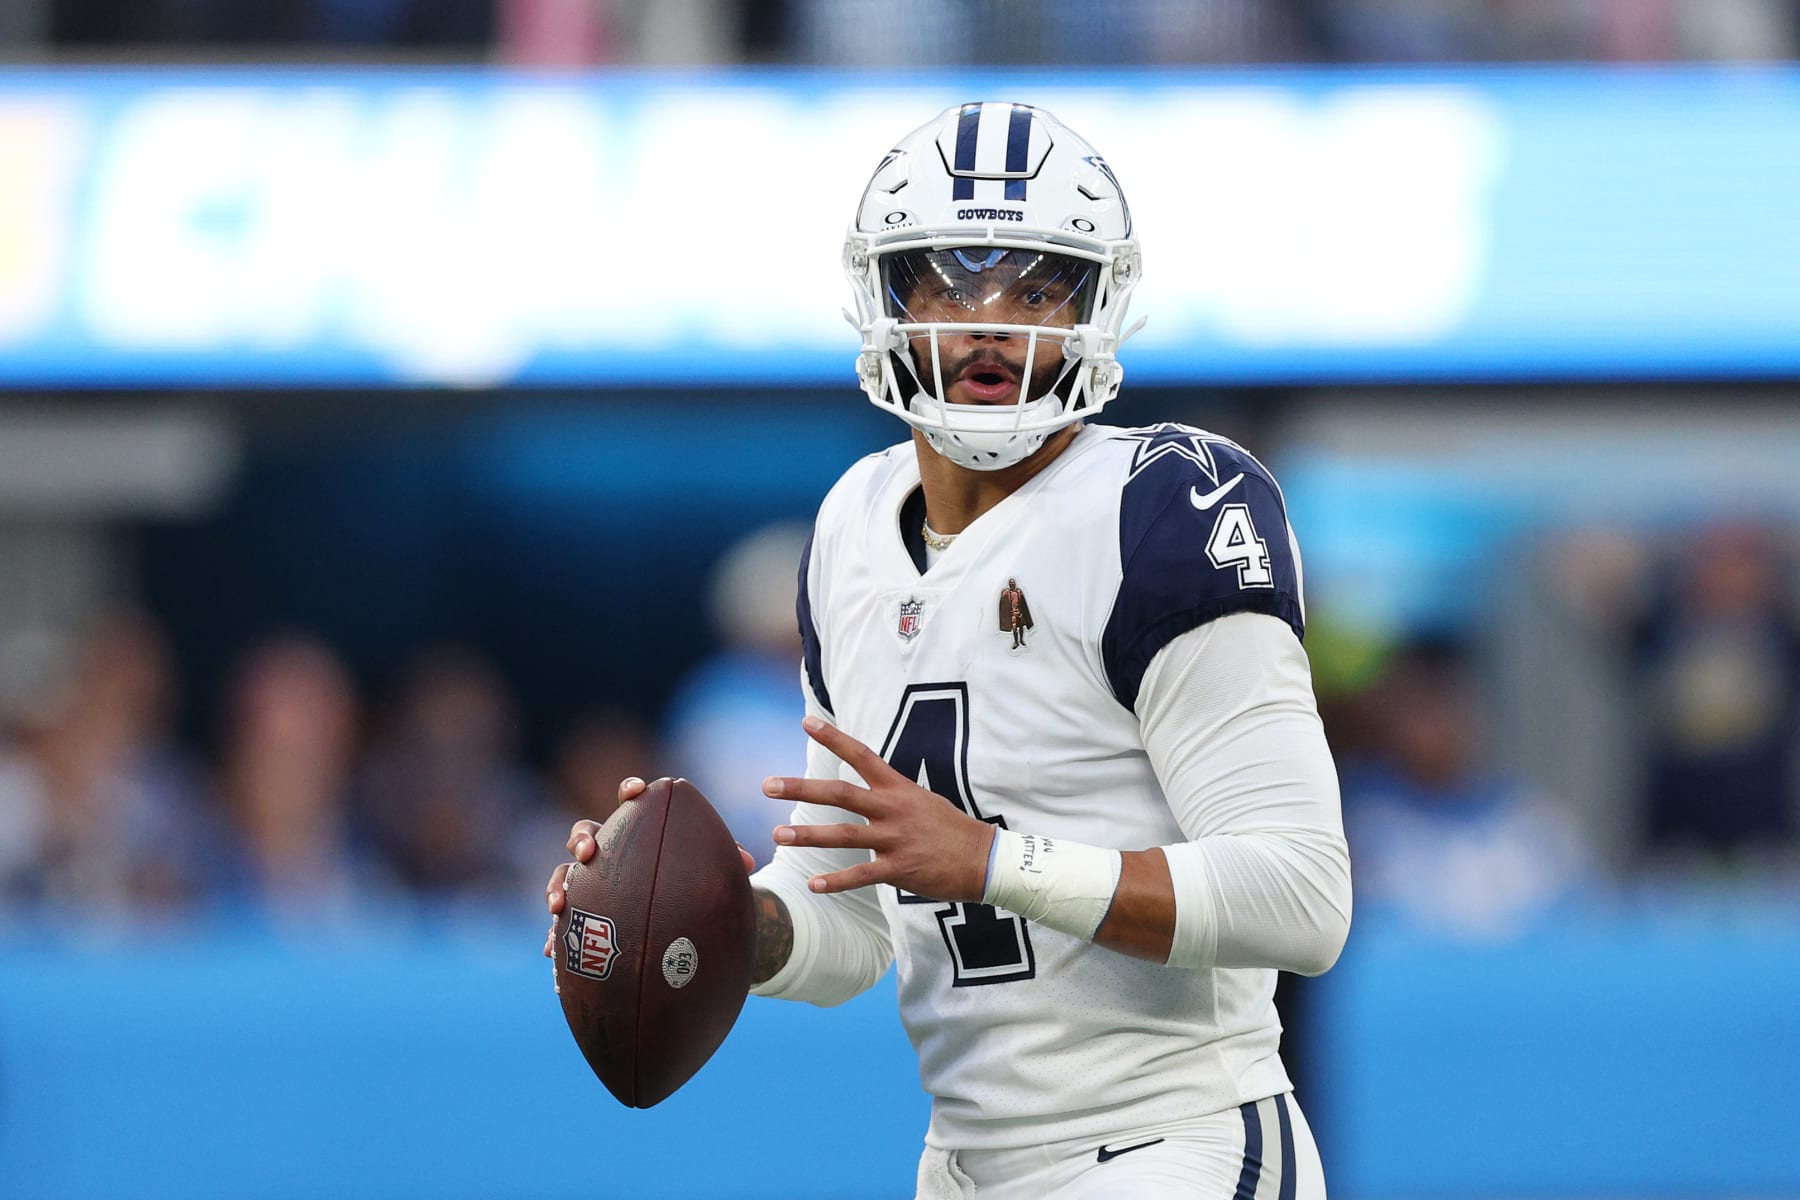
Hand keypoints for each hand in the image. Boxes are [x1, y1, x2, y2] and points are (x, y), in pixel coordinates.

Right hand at [542, 776, 754, 957]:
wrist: (677, 928)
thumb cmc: (692, 890)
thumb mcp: (710, 878)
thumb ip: (723, 865)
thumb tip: (747, 862)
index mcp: (638, 834)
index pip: (631, 804)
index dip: (629, 791)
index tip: (636, 791)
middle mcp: (609, 853)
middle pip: (584, 833)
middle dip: (581, 838)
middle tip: (588, 853)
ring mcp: (590, 884)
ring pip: (564, 875)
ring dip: (558, 884)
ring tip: (559, 902)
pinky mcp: (581, 917)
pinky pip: (562, 923)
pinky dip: (555, 935)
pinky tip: (552, 951)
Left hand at [762, 715, 994, 901]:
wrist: (984, 859)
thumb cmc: (952, 829)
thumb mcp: (923, 800)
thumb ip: (893, 795)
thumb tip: (870, 789)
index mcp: (899, 789)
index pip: (862, 755)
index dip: (834, 738)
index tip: (807, 722)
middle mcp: (893, 809)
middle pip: (840, 794)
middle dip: (802, 788)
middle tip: (768, 784)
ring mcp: (895, 839)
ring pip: (844, 835)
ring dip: (808, 835)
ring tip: (778, 834)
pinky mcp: (899, 869)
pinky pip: (861, 875)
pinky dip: (835, 882)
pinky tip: (813, 884)